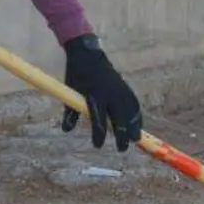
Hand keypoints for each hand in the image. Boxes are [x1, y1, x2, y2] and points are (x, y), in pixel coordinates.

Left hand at [59, 35, 142, 151]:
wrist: (88, 55)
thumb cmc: (77, 76)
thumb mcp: (71, 93)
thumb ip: (70, 113)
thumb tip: (66, 130)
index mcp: (94, 96)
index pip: (99, 120)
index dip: (99, 135)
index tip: (97, 145)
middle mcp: (109, 94)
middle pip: (119, 119)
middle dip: (121, 135)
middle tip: (121, 149)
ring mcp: (119, 90)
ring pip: (130, 112)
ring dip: (134, 126)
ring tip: (135, 139)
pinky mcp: (125, 87)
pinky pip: (134, 104)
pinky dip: (136, 115)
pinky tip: (137, 124)